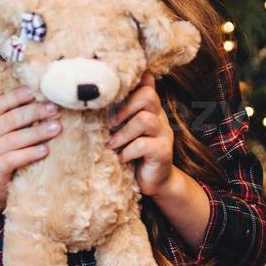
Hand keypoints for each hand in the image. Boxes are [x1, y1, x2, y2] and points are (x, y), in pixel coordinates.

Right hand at [0, 86, 62, 208]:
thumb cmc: (7, 161)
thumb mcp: (9, 140)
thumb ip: (21, 126)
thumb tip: (50, 107)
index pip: (0, 104)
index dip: (17, 96)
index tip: (36, 91)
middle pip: (10, 119)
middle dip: (34, 112)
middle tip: (55, 109)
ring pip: (13, 139)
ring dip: (37, 132)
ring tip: (56, 128)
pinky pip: (12, 159)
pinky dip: (30, 153)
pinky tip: (45, 150)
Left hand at [106, 72, 176, 197]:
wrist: (153, 181)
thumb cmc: (133, 153)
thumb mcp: (124, 129)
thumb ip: (119, 113)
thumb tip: (101, 92)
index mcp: (150, 109)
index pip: (145, 85)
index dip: (131, 84)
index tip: (112, 92)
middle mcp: (160, 117)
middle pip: (148, 96)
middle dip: (125, 107)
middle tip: (110, 123)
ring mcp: (164, 134)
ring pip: (145, 120)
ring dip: (123, 133)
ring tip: (112, 144)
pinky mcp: (164, 151)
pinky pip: (143, 144)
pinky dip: (128, 151)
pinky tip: (121, 158)